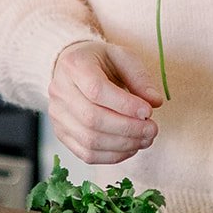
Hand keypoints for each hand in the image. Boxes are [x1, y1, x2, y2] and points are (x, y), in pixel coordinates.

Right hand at [47, 41, 163, 165]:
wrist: (73, 68)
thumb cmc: (100, 62)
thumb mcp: (122, 57)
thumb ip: (139, 77)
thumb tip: (155, 102)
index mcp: (73, 66)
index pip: (96, 90)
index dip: (125, 105)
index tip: (148, 111)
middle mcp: (59, 91)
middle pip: (92, 118)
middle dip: (128, 129)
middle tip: (152, 129)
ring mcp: (57, 115)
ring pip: (90, 140)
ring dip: (123, 145)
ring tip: (145, 139)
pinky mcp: (61, 133)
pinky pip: (87, 154)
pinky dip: (113, 156)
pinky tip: (130, 148)